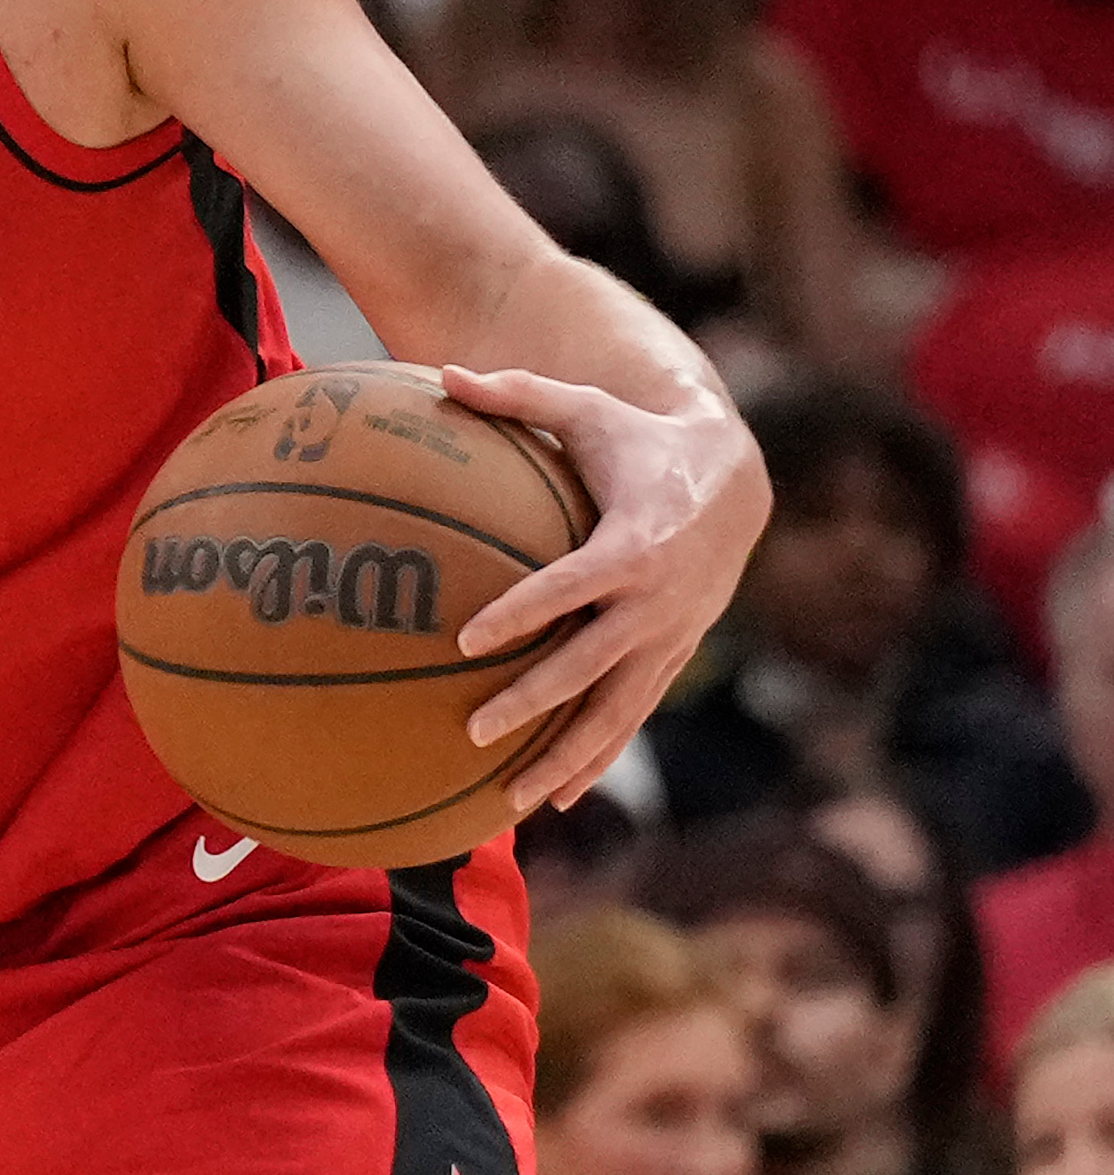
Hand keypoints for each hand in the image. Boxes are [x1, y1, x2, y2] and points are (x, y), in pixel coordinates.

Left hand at [445, 364, 769, 815]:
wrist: (734, 482)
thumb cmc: (638, 440)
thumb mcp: (585, 410)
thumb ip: (516, 395)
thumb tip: (441, 373)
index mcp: (633, 543)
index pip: (572, 586)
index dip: (523, 612)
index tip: (469, 640)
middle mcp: (656, 602)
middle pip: (591, 666)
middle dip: (534, 702)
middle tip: (472, 729)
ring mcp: (669, 638)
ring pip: (615, 713)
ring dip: (566, 758)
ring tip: (509, 801)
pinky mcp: (672, 659)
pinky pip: (629, 718)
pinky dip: (596, 760)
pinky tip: (554, 800)